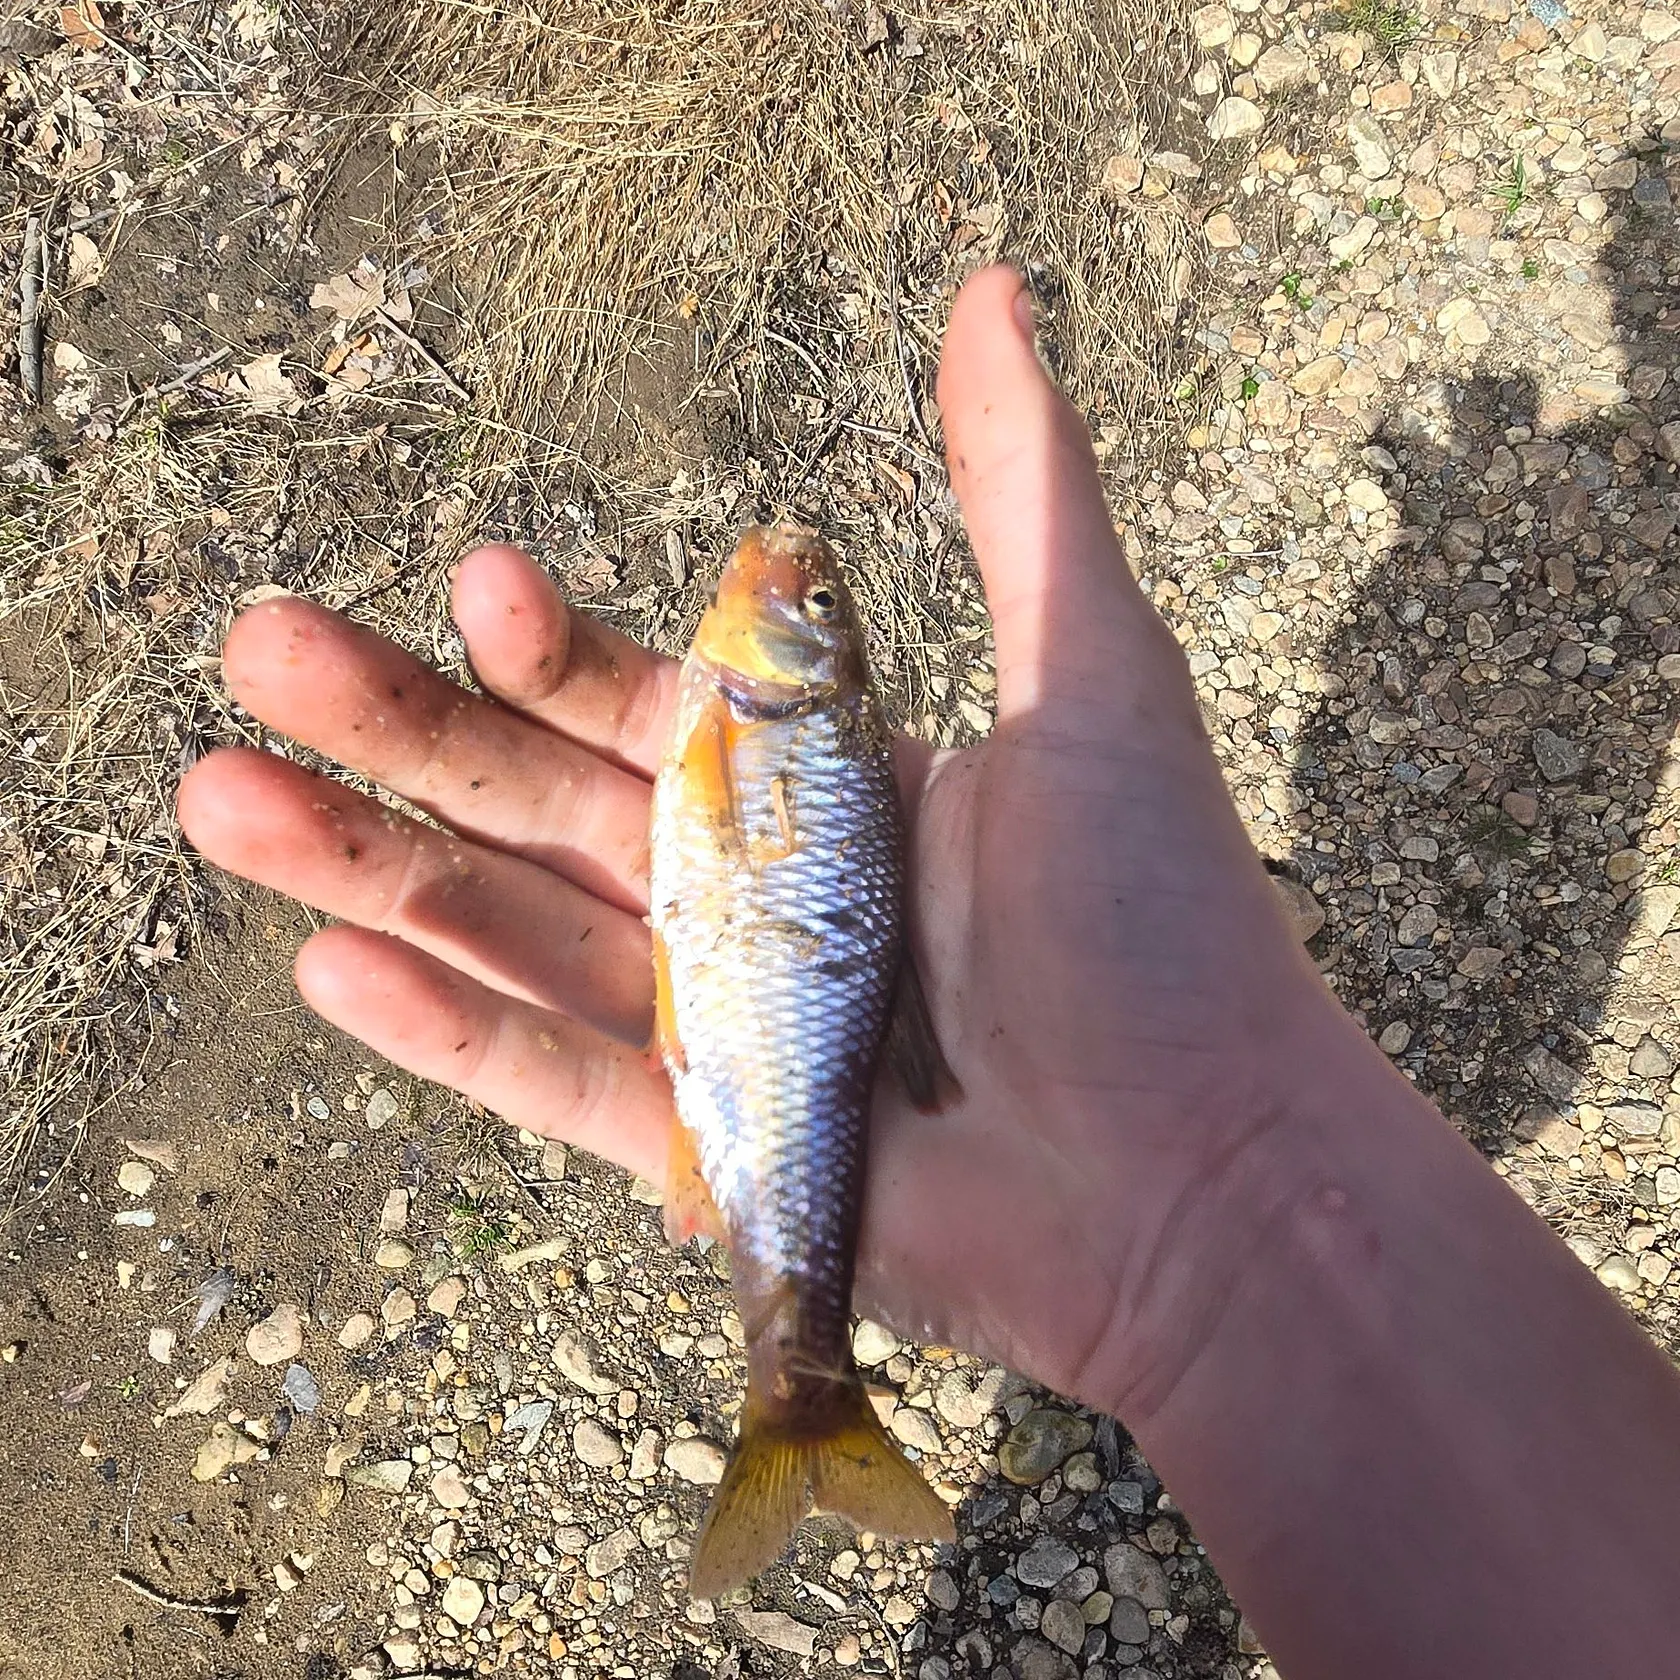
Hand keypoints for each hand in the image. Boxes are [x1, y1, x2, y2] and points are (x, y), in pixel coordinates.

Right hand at [178, 267, 1335, 1417]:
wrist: (1200, 1174)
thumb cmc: (1159, 922)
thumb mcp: (1092, 676)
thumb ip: (1017, 492)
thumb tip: (988, 288)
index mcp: (811, 783)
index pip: (638, 697)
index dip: (549, 642)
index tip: (479, 580)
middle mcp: (742, 892)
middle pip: (536, 801)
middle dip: (400, 728)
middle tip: (261, 648)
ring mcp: (708, 1019)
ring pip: (510, 930)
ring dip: (369, 866)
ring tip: (227, 790)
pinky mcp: (694, 1143)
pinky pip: (548, 1079)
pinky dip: (447, 1026)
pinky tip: (331, 962)